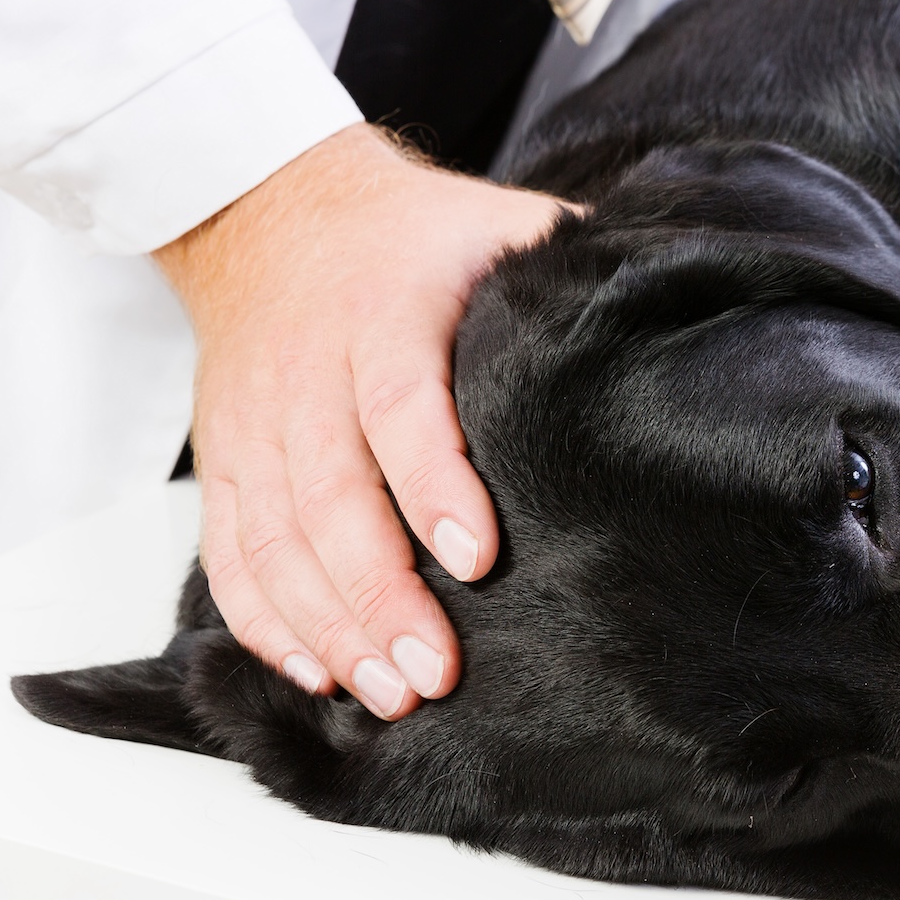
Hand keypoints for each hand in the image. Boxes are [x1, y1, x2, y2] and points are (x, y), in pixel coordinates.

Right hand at [154, 124, 577, 718]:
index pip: (400, 404)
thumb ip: (573, 263)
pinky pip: (230, 548)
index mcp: (385, 311)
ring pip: (273, 535)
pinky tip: (317, 671)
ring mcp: (255, 421)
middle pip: (330, 494)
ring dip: (326, 623)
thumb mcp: (497, 224)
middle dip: (379, 592)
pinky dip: (263, 618)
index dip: (434, 483)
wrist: (269, 207)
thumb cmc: (413, 234)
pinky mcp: (224, 457)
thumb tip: (675, 292)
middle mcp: (308, 370)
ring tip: (387, 692)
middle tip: (435, 670)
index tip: (477, 557)